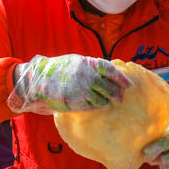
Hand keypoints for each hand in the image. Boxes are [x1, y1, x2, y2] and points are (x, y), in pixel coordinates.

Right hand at [8, 54, 131, 114]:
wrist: (40, 78)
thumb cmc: (61, 69)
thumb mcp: (77, 62)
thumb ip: (93, 67)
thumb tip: (112, 73)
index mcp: (89, 64)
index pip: (111, 71)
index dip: (122, 78)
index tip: (129, 85)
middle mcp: (87, 77)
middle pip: (109, 88)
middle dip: (116, 94)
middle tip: (120, 98)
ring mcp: (81, 90)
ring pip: (101, 100)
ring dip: (107, 102)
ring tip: (109, 103)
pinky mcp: (75, 102)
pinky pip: (91, 107)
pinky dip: (96, 106)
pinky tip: (97, 106)